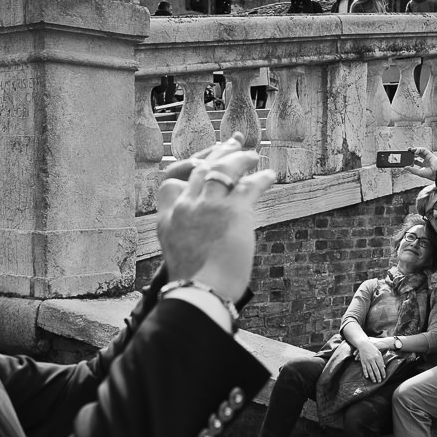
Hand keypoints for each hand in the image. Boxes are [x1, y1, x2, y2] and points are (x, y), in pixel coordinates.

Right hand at [156, 134, 275, 301]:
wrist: (202, 293)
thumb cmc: (196, 285)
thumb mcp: (179, 256)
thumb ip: (188, 237)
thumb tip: (203, 237)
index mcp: (167, 220)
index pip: (171, 183)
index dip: (188, 169)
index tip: (201, 163)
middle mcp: (185, 207)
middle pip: (199, 168)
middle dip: (217, 153)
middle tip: (232, 143)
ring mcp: (208, 206)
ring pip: (223, 168)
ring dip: (239, 159)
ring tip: (253, 157)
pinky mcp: (233, 210)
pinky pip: (249, 185)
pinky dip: (261, 178)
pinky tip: (269, 176)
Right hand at [356, 342, 385, 382]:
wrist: (363, 344)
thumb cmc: (372, 348)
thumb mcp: (378, 352)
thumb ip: (381, 360)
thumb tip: (384, 367)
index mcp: (377, 357)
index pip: (381, 367)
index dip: (383, 372)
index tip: (384, 377)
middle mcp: (372, 359)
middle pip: (376, 370)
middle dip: (378, 376)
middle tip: (380, 381)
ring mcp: (367, 361)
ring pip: (370, 370)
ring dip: (372, 376)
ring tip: (374, 381)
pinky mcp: (362, 361)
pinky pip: (364, 368)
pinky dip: (365, 373)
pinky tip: (367, 377)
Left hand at [406, 147, 436, 180]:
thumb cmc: (430, 174)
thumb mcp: (419, 172)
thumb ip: (412, 170)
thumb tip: (405, 167)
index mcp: (423, 165)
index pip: (415, 160)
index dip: (410, 159)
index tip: (406, 158)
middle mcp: (425, 160)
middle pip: (417, 154)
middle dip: (412, 152)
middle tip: (407, 151)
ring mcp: (427, 157)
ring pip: (420, 151)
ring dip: (415, 149)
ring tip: (410, 150)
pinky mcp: (430, 154)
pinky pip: (424, 150)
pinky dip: (419, 149)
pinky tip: (416, 151)